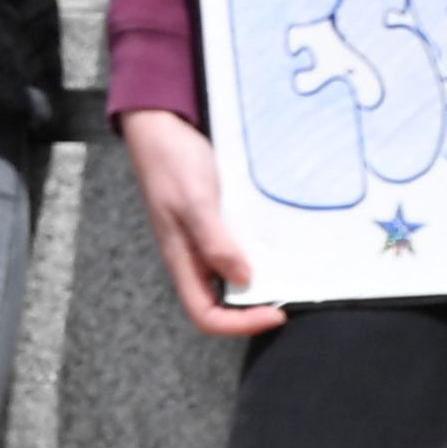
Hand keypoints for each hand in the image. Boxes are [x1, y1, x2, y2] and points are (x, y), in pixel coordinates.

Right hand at [119, 108, 284, 336]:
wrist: (159, 123)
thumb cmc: (170, 161)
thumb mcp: (194, 201)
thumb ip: (215, 242)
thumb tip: (243, 280)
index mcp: (180, 259)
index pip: (206, 315)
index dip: (240, 324)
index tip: (275, 311)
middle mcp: (191, 256)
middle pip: (220, 304)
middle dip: (253, 307)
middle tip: (286, 293)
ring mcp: (202, 239)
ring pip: (230, 278)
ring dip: (257, 280)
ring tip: (285, 270)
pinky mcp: (213, 222)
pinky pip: (235, 250)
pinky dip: (256, 253)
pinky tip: (273, 241)